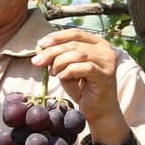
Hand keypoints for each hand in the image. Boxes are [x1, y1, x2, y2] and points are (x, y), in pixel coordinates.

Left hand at [32, 29, 127, 143]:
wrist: (98, 111)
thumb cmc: (83, 89)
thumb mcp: (66, 69)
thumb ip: (57, 57)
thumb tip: (39, 47)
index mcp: (97, 43)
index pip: (75, 33)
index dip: (56, 37)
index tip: (40, 45)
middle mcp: (105, 50)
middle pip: (74, 44)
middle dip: (52, 51)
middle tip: (38, 61)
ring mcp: (107, 63)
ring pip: (79, 54)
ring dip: (60, 62)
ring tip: (53, 72)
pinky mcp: (105, 76)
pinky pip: (85, 68)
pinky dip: (69, 71)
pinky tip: (62, 77)